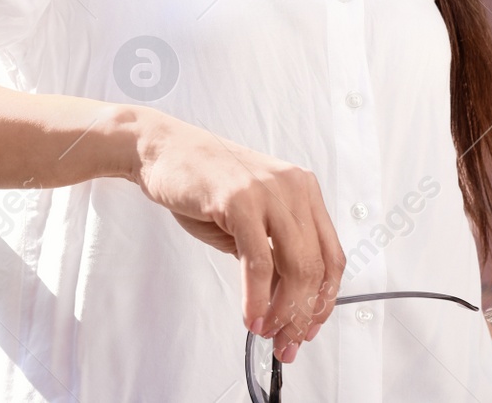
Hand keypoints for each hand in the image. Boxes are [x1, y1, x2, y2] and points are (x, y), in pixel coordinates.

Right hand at [132, 111, 345, 362]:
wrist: (160, 149)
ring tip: (268, 333)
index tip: (308, 327)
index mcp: (302, 189)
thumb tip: (284, 302)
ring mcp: (268, 191)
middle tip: (286, 342)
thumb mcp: (247, 217)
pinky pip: (259, 262)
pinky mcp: (240, 200)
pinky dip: (256, 298)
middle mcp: (294, 187)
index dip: (323, 299)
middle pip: (317, 266)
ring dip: (283, 311)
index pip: (331, 255)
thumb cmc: (199, 181)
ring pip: (295, 267)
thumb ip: (270, 252)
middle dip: (303, 315)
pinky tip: (251, 317)